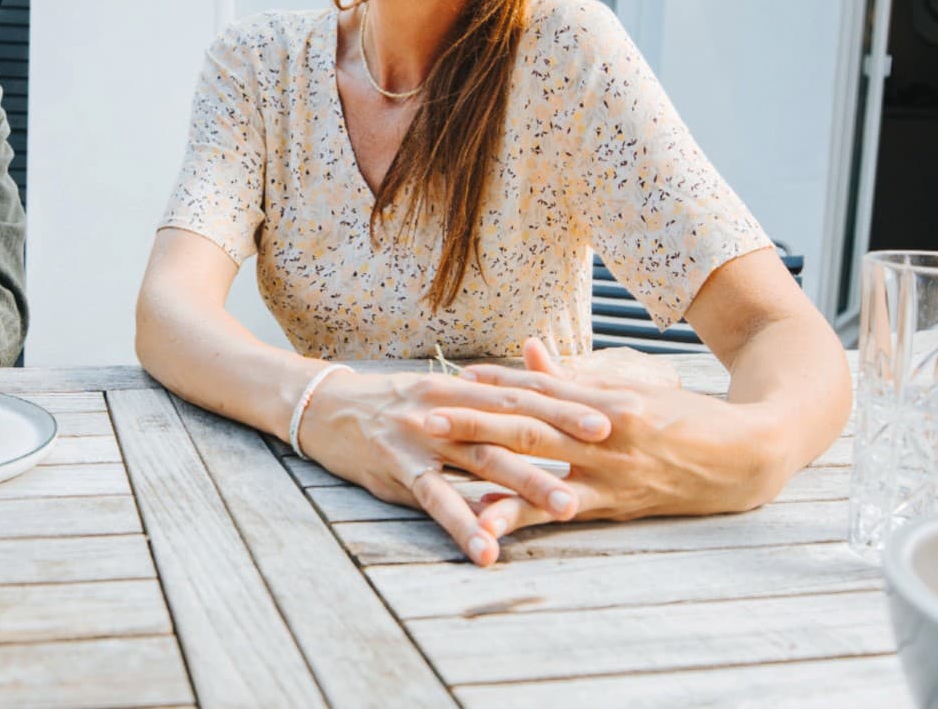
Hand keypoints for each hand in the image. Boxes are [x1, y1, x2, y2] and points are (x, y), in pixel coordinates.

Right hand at [293, 366, 614, 566]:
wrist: (322, 405)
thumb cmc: (389, 406)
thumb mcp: (438, 397)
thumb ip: (483, 404)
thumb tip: (536, 408)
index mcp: (461, 387)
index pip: (525, 392)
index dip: (570, 400)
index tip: (615, 408)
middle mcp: (448, 406)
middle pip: (514, 420)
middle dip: (564, 433)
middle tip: (611, 447)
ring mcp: (423, 437)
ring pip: (484, 460)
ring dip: (528, 483)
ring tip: (568, 507)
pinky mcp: (398, 467)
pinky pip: (437, 500)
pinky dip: (463, 526)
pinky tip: (488, 550)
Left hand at [443, 339, 771, 545]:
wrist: (750, 454)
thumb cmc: (685, 416)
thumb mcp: (632, 387)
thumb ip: (575, 377)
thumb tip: (528, 351)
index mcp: (605, 398)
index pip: (540, 389)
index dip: (495, 383)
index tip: (453, 379)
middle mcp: (605, 433)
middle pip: (528, 425)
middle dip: (475, 422)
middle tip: (426, 418)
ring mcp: (612, 473)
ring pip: (543, 472)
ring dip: (493, 476)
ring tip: (447, 481)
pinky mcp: (621, 505)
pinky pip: (566, 510)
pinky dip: (529, 514)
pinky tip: (495, 522)